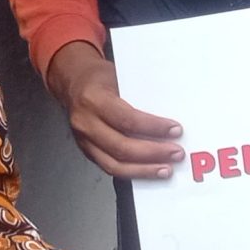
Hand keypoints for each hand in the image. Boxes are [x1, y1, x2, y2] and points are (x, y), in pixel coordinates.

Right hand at [44, 41, 183, 180]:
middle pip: (121, 147)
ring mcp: (83, 141)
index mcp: (94, 99)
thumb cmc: (100, 78)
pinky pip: (110, 168)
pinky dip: (132, 172)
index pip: (127, 119)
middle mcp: (85, 122)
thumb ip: (138, 97)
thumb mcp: (120, 77)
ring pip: (114, 165)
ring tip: (166, 169)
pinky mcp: (87, 152)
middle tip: (175, 153)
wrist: (74, 83)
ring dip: (144, 170)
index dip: (153, 128)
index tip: (175, 130)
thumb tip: (168, 115)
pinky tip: (149, 171)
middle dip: (153, 153)